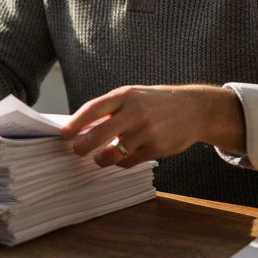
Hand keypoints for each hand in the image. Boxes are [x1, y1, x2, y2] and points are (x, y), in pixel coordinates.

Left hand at [59, 85, 245, 167]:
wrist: (194, 109)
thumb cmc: (156, 103)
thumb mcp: (133, 96)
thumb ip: (111, 108)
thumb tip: (82, 126)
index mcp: (125, 95)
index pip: (93, 109)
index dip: (76, 123)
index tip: (63, 134)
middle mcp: (135, 112)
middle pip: (99, 134)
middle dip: (83, 146)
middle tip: (76, 150)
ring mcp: (147, 131)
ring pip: (114, 153)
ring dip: (101, 159)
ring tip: (98, 158)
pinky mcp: (157, 148)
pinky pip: (130, 161)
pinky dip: (121, 162)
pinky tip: (120, 158)